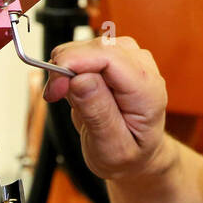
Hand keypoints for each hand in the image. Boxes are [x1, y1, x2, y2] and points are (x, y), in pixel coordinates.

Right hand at [43, 35, 168, 180]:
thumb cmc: (130, 154)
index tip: (56, 86)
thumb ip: (98, 114)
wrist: (138, 155)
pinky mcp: (114, 58)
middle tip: (55, 96)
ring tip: (70, 100)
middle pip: (96, 47)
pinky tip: (76, 93)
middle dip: (67, 67)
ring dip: (67, 69)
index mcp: (147, 89)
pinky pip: (83, 53)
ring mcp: (128, 59)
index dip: (75, 63)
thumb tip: (80, 79)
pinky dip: (70, 70)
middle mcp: (142, 68)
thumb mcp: (113, 148)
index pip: (110, 56)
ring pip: (86, 46)